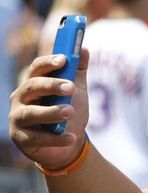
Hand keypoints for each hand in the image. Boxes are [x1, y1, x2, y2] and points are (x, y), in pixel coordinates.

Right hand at [8, 49, 90, 169]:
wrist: (67, 144)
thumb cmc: (68, 111)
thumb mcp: (76, 91)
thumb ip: (78, 71)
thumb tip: (85, 49)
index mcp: (33, 83)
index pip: (36, 69)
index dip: (48, 62)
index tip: (64, 59)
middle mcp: (20, 98)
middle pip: (32, 87)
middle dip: (51, 85)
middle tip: (71, 88)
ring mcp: (18, 118)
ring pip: (31, 113)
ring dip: (51, 112)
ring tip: (70, 112)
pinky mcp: (21, 138)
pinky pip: (37, 138)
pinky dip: (56, 138)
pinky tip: (72, 137)